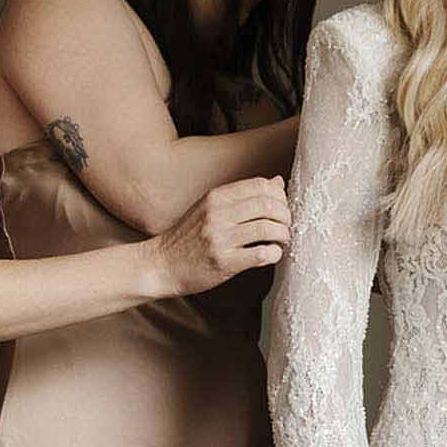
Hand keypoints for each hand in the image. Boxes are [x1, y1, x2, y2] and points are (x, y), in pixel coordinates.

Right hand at [151, 175, 289, 295]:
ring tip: (281, 241)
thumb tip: (277, 182)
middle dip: (285, 217)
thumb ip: (242, 196)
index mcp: (216, 197)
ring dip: (283, 236)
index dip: (279, 196)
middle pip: (268, 205)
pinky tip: (272, 255)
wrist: (161, 264)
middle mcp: (218, 214)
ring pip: (269, 228)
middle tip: (285, 227)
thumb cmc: (188, 237)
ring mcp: (220, 238)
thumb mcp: (210, 207)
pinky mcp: (224, 262)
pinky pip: (261, 254)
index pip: (261, 185)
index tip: (281, 208)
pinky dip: (274, 254)